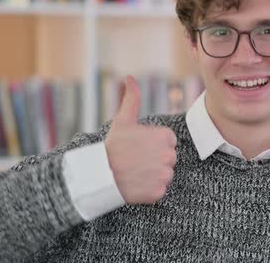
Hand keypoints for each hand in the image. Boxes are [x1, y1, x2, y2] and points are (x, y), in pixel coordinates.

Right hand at [105, 75, 176, 203]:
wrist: (100, 175)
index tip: (139, 148)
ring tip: (135, 172)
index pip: (168, 142)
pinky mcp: (159, 192)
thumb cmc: (112, 146)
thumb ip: (132, 98)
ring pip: (165, 175)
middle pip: (168, 159)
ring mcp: (165, 175)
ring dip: (153, 175)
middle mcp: (169, 155)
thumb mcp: (123, 120)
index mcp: (165, 137)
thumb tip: (130, 77)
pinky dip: (150, 190)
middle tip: (136, 161)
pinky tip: (137, 184)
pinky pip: (159, 191)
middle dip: (155, 160)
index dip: (153, 146)